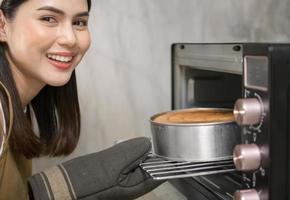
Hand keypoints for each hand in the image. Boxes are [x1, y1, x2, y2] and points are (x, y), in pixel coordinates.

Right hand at [28, 137, 162, 199]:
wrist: (60, 189)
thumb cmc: (84, 181)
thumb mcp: (111, 164)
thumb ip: (132, 152)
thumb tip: (148, 143)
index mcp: (134, 187)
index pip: (158, 173)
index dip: (164, 159)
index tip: (168, 145)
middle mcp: (130, 188)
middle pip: (148, 168)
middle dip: (148, 154)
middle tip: (148, 139)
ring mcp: (120, 184)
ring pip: (135, 165)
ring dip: (135, 154)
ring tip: (132, 144)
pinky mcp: (111, 179)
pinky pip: (124, 166)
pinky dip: (124, 156)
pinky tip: (119, 151)